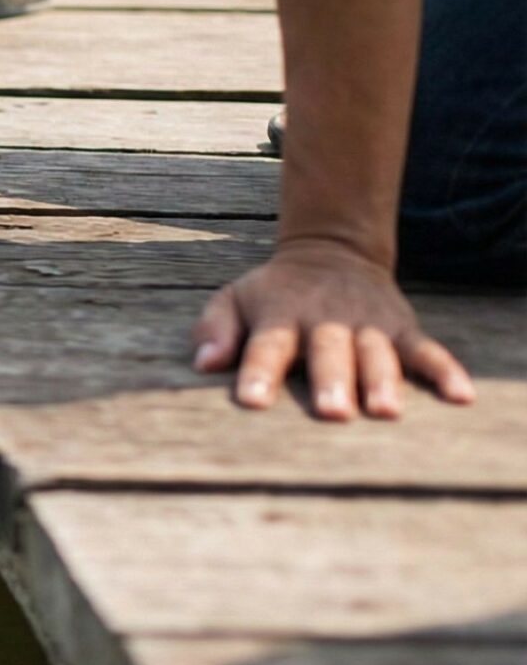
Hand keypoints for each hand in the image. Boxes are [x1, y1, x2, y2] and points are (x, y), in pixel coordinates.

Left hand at [192, 240, 474, 419]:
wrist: (332, 252)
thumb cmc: (273, 293)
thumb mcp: (234, 298)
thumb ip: (215, 329)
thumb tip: (204, 363)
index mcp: (280, 315)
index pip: (267, 345)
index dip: (259, 372)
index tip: (253, 401)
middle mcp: (326, 320)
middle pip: (328, 352)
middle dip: (332, 381)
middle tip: (333, 412)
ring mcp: (368, 324)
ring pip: (376, 353)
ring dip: (382, 380)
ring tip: (386, 412)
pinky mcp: (401, 327)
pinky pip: (426, 349)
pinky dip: (445, 370)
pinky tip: (461, 396)